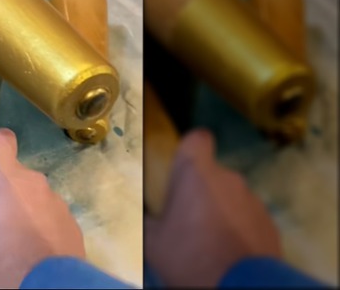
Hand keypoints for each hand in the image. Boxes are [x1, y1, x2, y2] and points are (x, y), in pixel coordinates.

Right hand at [0, 128, 85, 288]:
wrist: (42, 287)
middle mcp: (31, 178)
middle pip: (15, 175)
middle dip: (5, 192)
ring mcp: (55, 199)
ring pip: (34, 197)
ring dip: (25, 211)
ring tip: (16, 241)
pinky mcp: (72, 222)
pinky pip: (51, 218)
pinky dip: (43, 229)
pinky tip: (35, 251)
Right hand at [145, 129, 281, 286]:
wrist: (240, 288)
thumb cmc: (189, 255)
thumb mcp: (152, 241)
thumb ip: (147, 219)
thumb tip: (143, 214)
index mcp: (197, 173)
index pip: (197, 138)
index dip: (189, 150)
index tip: (180, 169)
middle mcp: (228, 178)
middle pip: (212, 173)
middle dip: (201, 190)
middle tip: (186, 218)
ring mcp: (253, 200)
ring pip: (231, 196)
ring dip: (220, 210)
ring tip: (208, 239)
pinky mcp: (270, 223)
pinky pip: (247, 217)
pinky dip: (238, 228)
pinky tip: (228, 250)